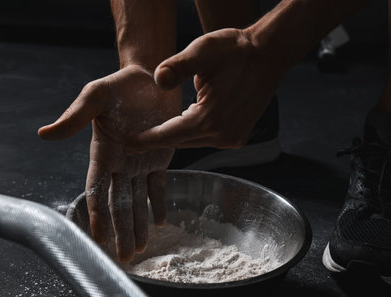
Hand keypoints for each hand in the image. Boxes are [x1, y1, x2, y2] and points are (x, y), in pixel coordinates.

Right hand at [38, 65, 180, 261]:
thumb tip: (44, 135)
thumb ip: (74, 117)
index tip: (98, 238)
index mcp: (103, 152)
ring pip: (138, 200)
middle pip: (119, 203)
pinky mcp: (160, 157)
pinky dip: (157, 203)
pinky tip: (159, 220)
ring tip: (141, 248)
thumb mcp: (95, 97)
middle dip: (121, 230)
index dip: (98, 214)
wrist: (149, 77)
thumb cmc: (118, 85)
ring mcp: (140, 162)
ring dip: (138, 224)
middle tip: (125, 256)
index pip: (97, 189)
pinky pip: (157, 185)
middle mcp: (120, 162)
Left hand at [126, 28, 283, 150]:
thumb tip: (158, 80)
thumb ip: (178, 66)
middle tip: (134, 142)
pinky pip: (206, 139)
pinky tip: (182, 124)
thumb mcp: (203, 50)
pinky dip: (191, 134)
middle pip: (180, 142)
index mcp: (210, 118)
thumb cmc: (234, 50)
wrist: (268, 54)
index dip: (146, 141)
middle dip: (157, 140)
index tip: (127, 146)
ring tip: (153, 134)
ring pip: (193, 142)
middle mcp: (222, 134)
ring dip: (175, 136)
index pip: (169, 135)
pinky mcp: (238, 136)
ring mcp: (232, 137)